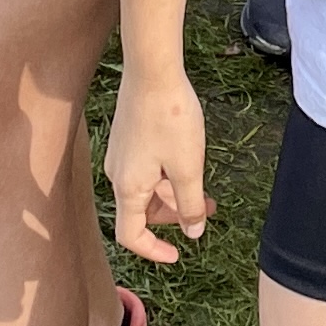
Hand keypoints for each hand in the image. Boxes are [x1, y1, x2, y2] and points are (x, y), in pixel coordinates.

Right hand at [106, 65, 214, 259]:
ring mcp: (121, 156)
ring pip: (147, 189)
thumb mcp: (188, 167)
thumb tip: (193, 232)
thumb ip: (190, 203)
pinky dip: (167, 175)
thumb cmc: (170, 118)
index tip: (178, 254)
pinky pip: (146, 169)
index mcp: (128, 188)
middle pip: (142, 212)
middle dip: (174, 216)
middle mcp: (118, 175)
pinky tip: (190, 162)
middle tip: (207, 210)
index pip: (131, 236)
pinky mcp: (128, 139)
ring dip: (174, 194)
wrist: (152, 71)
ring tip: (205, 188)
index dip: (153, 251)